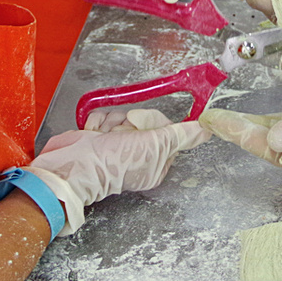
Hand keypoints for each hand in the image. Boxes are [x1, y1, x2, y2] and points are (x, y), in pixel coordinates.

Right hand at [27, 110, 211, 232]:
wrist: (74, 164)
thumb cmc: (112, 162)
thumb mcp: (156, 145)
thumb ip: (183, 135)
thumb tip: (207, 129)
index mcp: (155, 163)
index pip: (166, 129)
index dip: (154, 123)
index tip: (143, 127)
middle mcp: (138, 156)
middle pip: (144, 120)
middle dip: (130, 121)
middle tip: (123, 133)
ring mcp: (117, 146)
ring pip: (123, 116)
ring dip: (113, 120)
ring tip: (105, 136)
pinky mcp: (100, 137)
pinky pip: (105, 117)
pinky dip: (98, 122)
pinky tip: (94, 134)